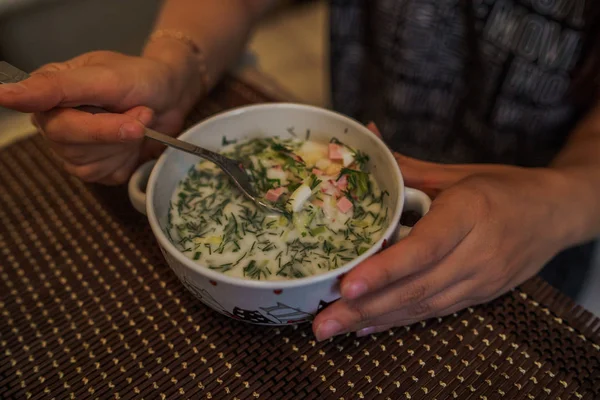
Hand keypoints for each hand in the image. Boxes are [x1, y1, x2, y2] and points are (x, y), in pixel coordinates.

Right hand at [0, 49, 201, 184]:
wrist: (169, 94)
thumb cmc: (138, 78)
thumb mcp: (103, 76)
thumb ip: (57, 87)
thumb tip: (5, 94)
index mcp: (49, 95)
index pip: (55, 124)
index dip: (92, 128)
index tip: (119, 128)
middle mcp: (55, 123)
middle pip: (73, 149)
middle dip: (116, 133)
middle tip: (142, 112)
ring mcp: (74, 150)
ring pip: (90, 167)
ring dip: (124, 146)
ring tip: (138, 120)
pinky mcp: (96, 168)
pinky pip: (107, 177)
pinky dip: (128, 160)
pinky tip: (134, 142)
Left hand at [312, 123, 570, 340]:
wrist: (556, 213)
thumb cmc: (504, 187)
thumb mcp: (457, 174)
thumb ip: (407, 168)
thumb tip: (366, 139)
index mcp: (470, 213)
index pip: (424, 248)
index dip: (385, 270)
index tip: (348, 284)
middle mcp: (476, 253)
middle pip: (416, 287)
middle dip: (365, 307)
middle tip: (322, 324)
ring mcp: (480, 280)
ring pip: (422, 306)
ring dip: (375, 320)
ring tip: (333, 329)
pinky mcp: (480, 296)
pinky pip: (434, 312)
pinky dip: (398, 320)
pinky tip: (366, 327)